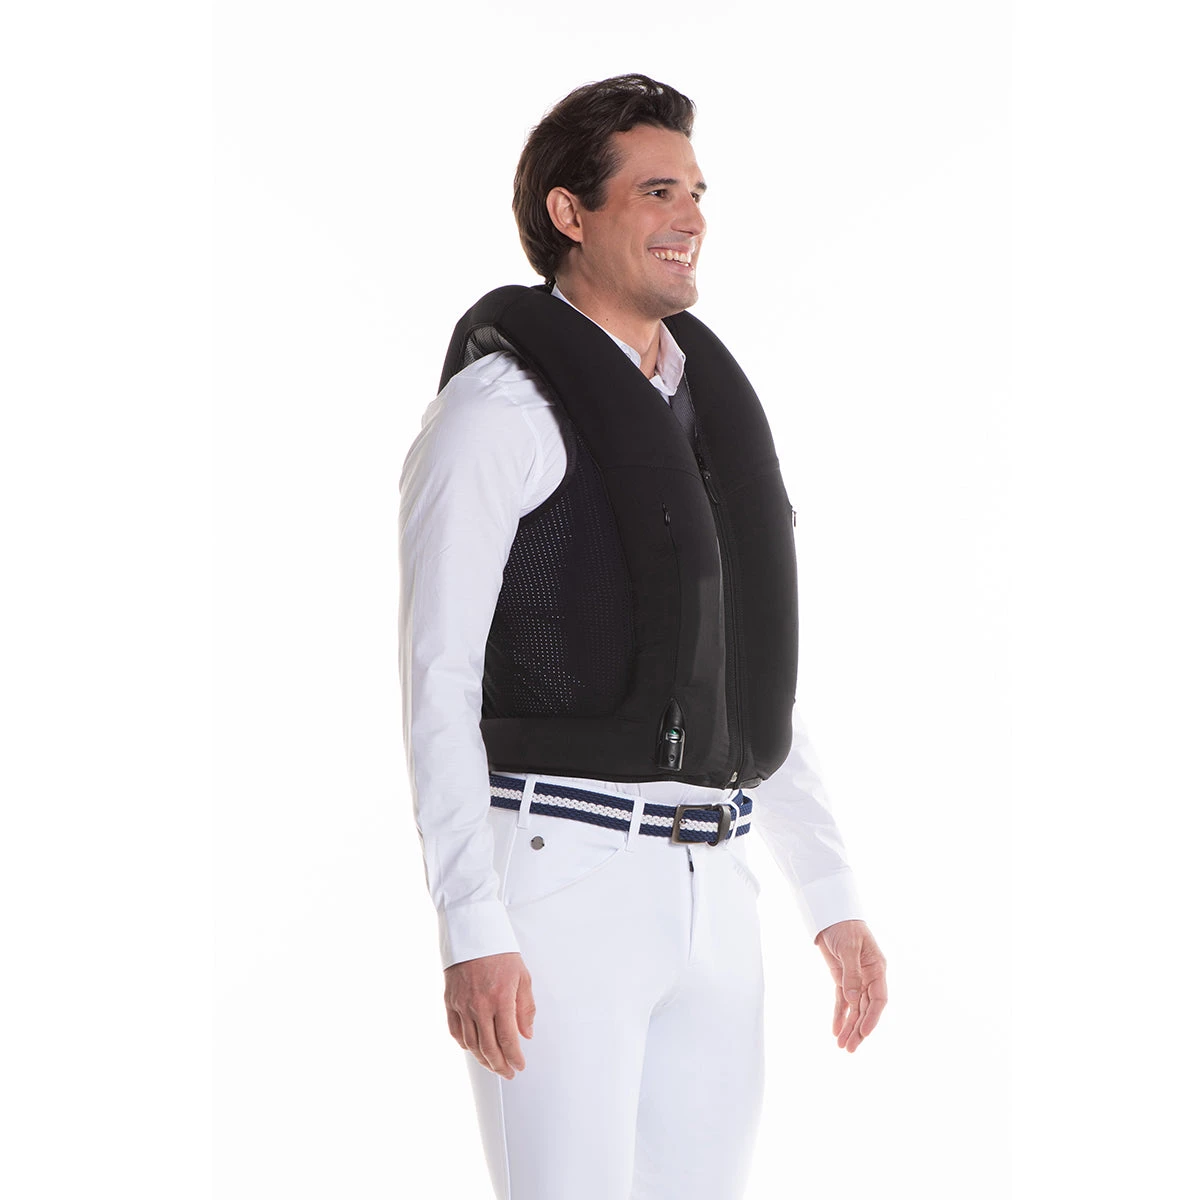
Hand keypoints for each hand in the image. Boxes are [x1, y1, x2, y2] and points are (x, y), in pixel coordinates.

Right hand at [443, 951, 534, 1078]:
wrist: (473, 933)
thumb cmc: (500, 952)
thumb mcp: (522, 976)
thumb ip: (526, 1008)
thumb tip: (526, 1033)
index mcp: (500, 999)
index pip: (508, 1040)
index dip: (514, 1058)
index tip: (519, 1065)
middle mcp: (479, 1005)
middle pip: (488, 1048)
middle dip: (500, 1065)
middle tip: (507, 1072)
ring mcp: (462, 1005)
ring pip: (471, 1044)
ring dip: (483, 1060)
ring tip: (493, 1065)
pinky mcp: (450, 1002)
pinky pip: (455, 1032)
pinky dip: (465, 1045)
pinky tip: (473, 1049)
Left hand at [814, 919, 886, 1052]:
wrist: (830, 914)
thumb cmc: (844, 926)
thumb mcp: (849, 948)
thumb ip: (851, 974)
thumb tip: (854, 1001)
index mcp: (877, 968)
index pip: (879, 999)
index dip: (873, 1017)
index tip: (864, 1032)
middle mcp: (869, 977)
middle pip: (866, 1009)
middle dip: (859, 1029)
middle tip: (850, 1048)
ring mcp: (856, 979)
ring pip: (855, 1008)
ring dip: (849, 1026)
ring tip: (842, 1046)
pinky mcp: (842, 978)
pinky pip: (842, 1001)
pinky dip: (840, 1015)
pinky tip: (836, 1030)